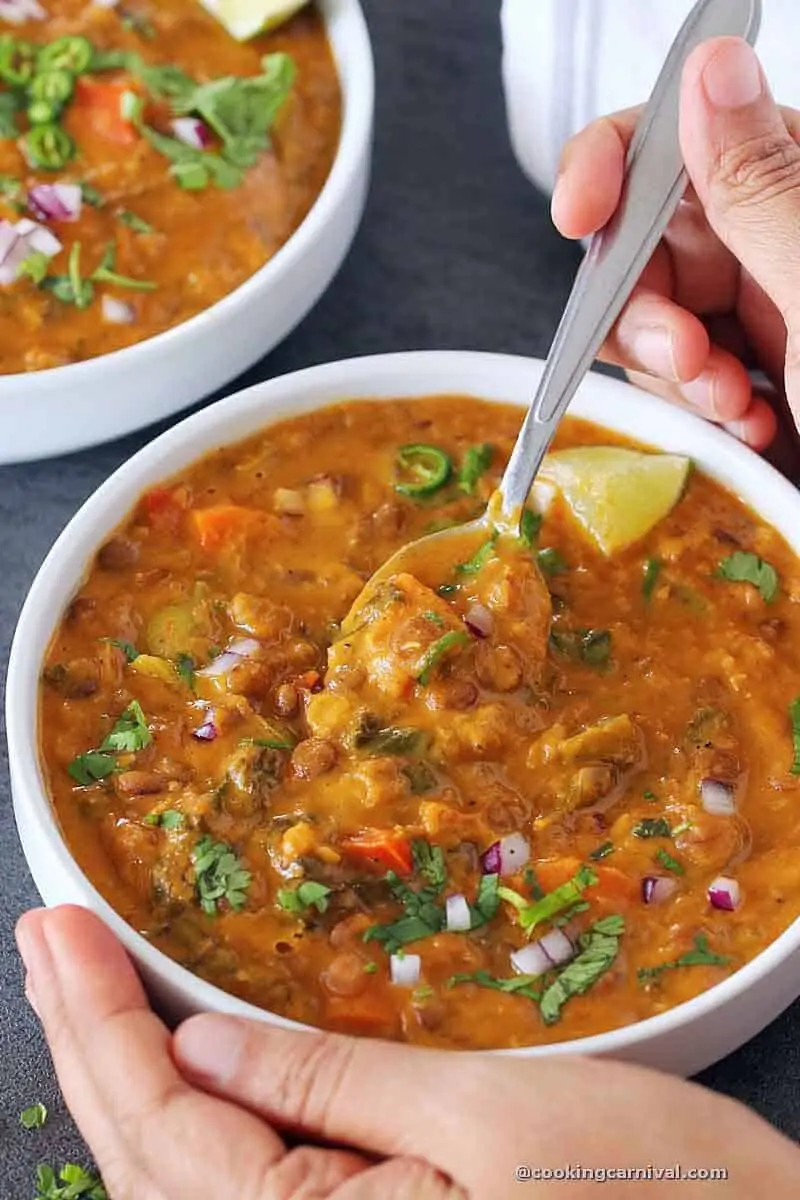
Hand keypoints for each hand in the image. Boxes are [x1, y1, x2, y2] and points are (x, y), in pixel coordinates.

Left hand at [16, 906, 799, 1198]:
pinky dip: (187, 1121)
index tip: (52, 928)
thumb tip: (196, 1046)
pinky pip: (237, 1195)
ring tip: (83, 985)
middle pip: (147, 1164)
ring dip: (125, 1080)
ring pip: (179, 1185)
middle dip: (88, 1043)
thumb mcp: (486, 1119)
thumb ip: (328, 1089)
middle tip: (44, 939)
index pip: (158, 1128)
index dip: (94, 1020)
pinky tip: (174, 1062)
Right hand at [551, 36, 799, 478]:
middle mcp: (775, 242)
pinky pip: (677, 385)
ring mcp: (762, 315)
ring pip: (652, 322)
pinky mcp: (749, 382)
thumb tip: (710, 65)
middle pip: (647, 244)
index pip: (682, 135)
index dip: (614, 163)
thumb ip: (760, 185)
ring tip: (736, 411)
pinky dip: (696, 415)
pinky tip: (752, 435)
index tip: (578, 214)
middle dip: (646, 307)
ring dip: (675, 374)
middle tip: (685, 356)